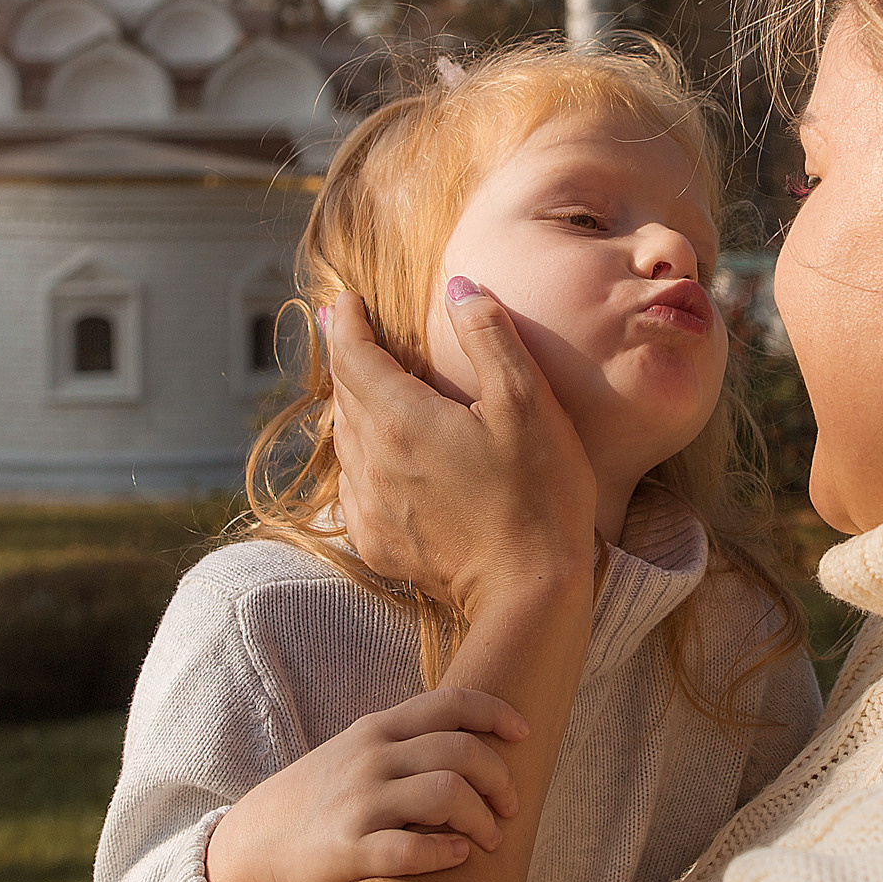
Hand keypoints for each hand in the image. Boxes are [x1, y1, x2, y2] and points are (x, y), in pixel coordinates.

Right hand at [203, 687, 528, 881]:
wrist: (258, 841)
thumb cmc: (324, 794)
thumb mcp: (359, 749)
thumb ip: (407, 738)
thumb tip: (474, 733)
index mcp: (379, 728)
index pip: (452, 703)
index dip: (497, 713)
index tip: (524, 733)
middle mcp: (372, 758)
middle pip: (461, 751)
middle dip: (499, 778)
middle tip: (510, 804)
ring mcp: (360, 803)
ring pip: (446, 795)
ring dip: (482, 819)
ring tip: (490, 837)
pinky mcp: (349, 850)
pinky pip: (411, 848)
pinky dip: (445, 852)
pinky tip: (457, 856)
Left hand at [326, 285, 597, 619]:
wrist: (531, 593)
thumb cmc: (538, 492)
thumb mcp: (526, 401)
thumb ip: (489, 336)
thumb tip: (459, 288)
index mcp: (400, 418)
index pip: (351, 354)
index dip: (345, 321)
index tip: (347, 300)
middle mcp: (372, 460)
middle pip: (344, 395)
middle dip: (348, 357)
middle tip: (353, 330)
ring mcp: (371, 507)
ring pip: (345, 441)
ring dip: (354, 407)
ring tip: (369, 389)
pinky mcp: (380, 544)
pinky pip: (354, 488)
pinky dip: (360, 459)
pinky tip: (380, 458)